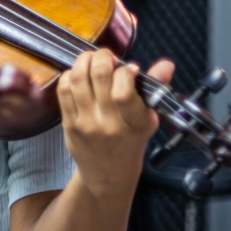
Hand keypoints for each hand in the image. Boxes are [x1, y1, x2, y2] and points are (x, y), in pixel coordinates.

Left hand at [58, 48, 171, 199]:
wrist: (108, 174)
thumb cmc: (130, 143)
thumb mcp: (148, 120)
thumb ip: (154, 89)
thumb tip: (166, 64)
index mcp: (135, 124)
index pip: (124, 92)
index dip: (125, 72)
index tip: (129, 68)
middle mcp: (108, 124)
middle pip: (98, 78)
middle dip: (102, 57)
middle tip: (106, 55)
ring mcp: (85, 124)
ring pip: (77, 80)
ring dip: (83, 61)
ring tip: (91, 58)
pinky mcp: (68, 124)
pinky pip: (63, 91)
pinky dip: (69, 75)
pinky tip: (78, 74)